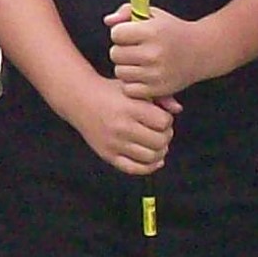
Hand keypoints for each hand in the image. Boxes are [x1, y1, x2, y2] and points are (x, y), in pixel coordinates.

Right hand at [55, 75, 177, 177]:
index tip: (160, 116)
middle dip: (166, 136)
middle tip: (160, 130)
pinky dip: (148, 167)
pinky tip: (153, 159)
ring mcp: (114, 143)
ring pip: (151, 157)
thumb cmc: (111, 91)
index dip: (167, 120)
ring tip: (156, 143)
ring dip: (160, 151)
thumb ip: (159, 96)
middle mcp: (121, 127)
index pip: (164, 122)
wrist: (80, 98)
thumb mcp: (134, 87)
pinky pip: (134, 169)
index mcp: (130, 108)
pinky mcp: (107, 155)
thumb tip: (178, 110)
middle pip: (160, 141)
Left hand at [107, 5, 215, 98]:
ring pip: (120, 72)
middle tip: (135, 49)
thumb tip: (108, 21)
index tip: (131, 34)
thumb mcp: (153, 14)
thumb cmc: (172, 31)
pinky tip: (143, 74)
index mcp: (152, 32)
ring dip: (126, 67)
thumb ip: (127, 12)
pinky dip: (133, 83)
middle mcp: (154, 53)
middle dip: (121, 50)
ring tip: (139, 61)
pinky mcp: (159, 89)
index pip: (116, 34)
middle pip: (115, 54)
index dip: (121, 33)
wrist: (202, 51)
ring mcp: (157, 73)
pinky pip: (129, 88)